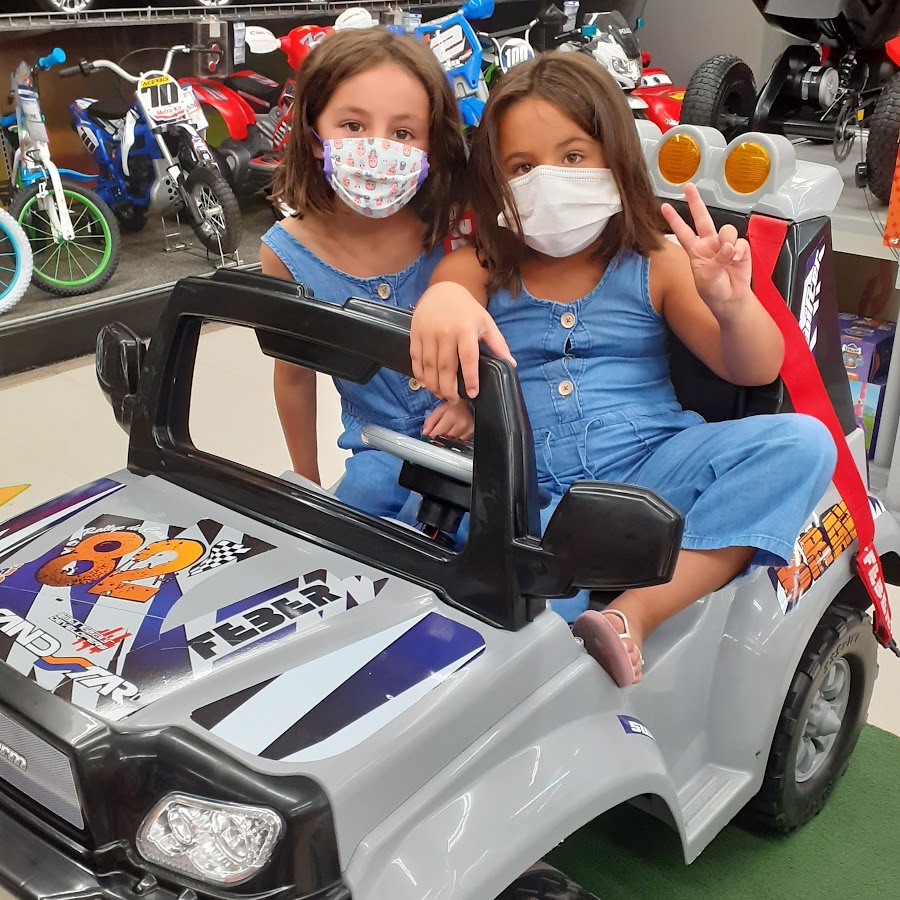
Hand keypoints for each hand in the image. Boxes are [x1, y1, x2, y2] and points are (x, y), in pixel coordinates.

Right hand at [411, 282, 513, 400]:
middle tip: (454, 400)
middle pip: (445, 368)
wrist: (443, 289)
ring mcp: (428, 333)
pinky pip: (415, 359)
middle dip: (449, 389)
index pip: (468, 358)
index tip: (472, 394)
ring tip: (441, 395)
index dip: (470, 378)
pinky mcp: (415, 334)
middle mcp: (446, 332)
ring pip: (429, 367)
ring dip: (434, 385)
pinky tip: (427, 383)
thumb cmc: (467, 310)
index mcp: (466, 330)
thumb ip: (498, 345)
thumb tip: (511, 364)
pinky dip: (420, 375)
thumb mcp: (486, 323)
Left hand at [423, 400, 473, 439]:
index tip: (429, 436)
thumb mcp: (440, 409)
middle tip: (439, 432)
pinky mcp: (470, 434)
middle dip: (439, 437)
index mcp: (451, 416)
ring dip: (447, 439)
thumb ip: (431, 421)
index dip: (430, 436)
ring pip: (450, 442)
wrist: (470, 405)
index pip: (436, 433)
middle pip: (443, 439)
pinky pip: (458, 442)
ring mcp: (467, 430)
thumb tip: (425, 433)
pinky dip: (454, 439)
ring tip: (448, 430)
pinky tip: (454, 432)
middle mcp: (460, 424)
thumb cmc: (455, 406)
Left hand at [661, 183, 751, 312]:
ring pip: (727, 230)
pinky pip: (741, 242)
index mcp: (695, 251)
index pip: (682, 232)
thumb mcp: (707, 277)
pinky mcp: (740, 249)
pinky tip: (737, 260)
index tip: (663, 207)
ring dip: (728, 241)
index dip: (673, 219)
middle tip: (689, 187)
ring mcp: (725, 245)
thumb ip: (717, 260)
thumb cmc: (713, 291)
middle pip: (702, 218)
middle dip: (696, 201)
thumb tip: (729, 246)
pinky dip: (739, 251)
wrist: (730, 300)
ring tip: (728, 257)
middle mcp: (709, 244)